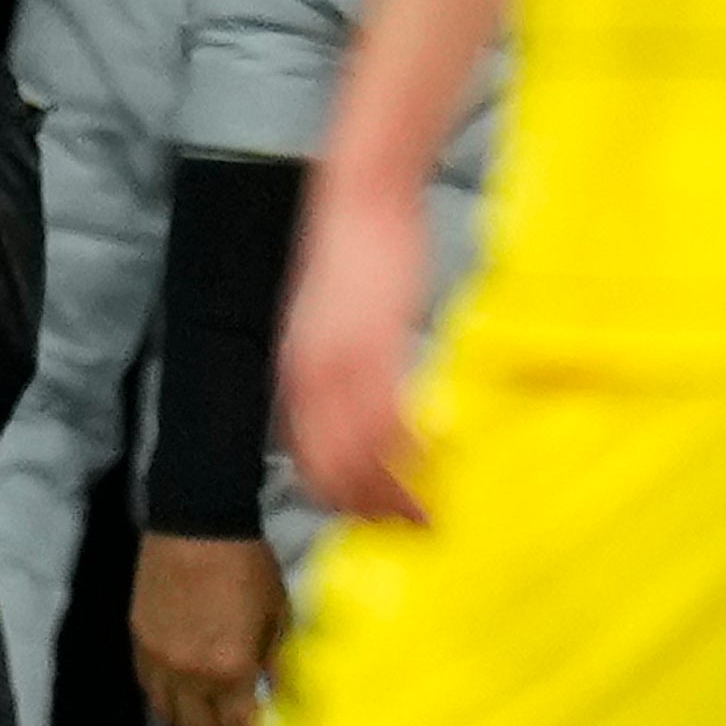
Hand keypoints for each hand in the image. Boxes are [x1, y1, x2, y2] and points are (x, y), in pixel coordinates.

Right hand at [131, 532, 288, 725]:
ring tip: (207, 719)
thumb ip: (280, 666)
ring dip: (189, 724)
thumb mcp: (279, 616)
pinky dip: (165, 697)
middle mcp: (189, 671)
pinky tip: (182, 690)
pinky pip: (147, 686)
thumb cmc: (246, 564)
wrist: (197, 521)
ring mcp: (158, 656)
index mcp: (229, 668)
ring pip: (166, 715)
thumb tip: (286, 700)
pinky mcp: (138, 638)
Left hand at [278, 184, 429, 522]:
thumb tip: (358, 415)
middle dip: (367, 506)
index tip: (370, 522)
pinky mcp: (375, 340)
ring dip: (391, 489)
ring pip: (358, 449)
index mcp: (295, 369)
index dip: (338, 496)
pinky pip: (386, 412)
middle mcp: (308, 370)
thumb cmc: (354, 258)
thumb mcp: (330, 324)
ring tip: (426, 514)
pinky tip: (429, 465)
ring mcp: (340, 357)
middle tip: (408, 529)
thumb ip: (335, 370)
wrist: (361, 196)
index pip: (307, 455)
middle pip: (329, 465)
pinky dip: (406, 449)